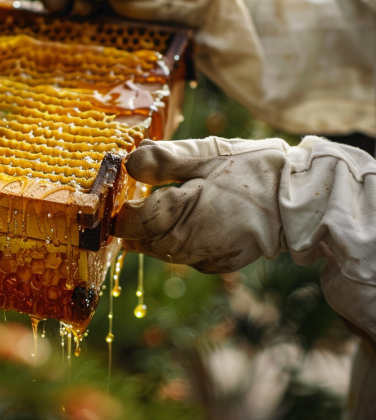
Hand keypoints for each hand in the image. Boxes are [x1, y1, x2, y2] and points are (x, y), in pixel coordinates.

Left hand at [113, 137, 287, 272]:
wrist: (301, 201)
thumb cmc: (254, 170)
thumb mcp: (207, 155)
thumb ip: (164, 160)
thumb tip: (129, 163)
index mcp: (181, 219)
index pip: (129, 224)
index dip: (118, 207)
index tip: (120, 189)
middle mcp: (188, 248)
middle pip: (140, 241)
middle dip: (134, 219)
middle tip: (138, 193)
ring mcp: (203, 259)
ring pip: (160, 249)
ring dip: (154, 228)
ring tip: (164, 201)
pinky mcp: (217, 264)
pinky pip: (183, 253)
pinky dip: (177, 236)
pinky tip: (189, 216)